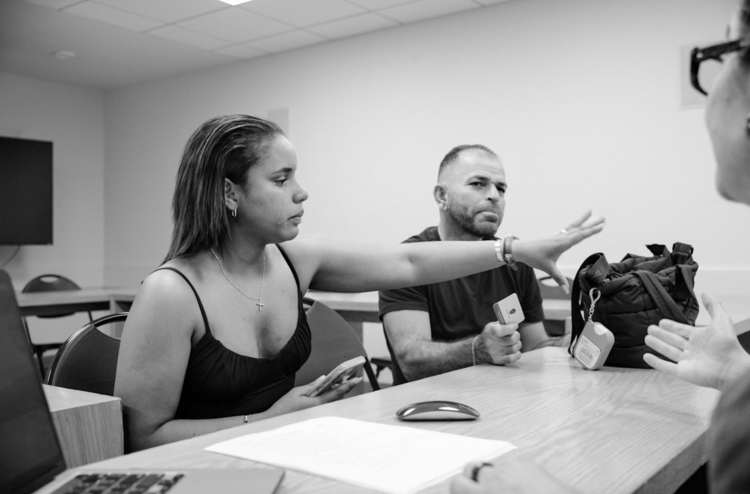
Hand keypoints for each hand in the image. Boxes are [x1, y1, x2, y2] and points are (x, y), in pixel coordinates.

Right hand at [266, 376, 363, 415]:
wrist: (275, 422)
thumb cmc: (284, 407)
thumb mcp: (297, 392)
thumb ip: (312, 385)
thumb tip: (323, 379)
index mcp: (316, 404)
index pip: (335, 393)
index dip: (347, 386)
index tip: (355, 379)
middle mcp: (319, 410)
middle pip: (337, 398)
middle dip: (347, 388)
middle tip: (355, 378)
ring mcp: (318, 413)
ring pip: (334, 401)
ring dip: (341, 392)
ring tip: (347, 381)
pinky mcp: (315, 414)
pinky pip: (327, 404)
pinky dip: (333, 396)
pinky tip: (334, 389)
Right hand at [450, 457, 578, 493]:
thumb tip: (471, 490)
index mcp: (483, 492)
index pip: (457, 483)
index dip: (460, 488)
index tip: (463, 491)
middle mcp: (494, 476)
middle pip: (471, 468)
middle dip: (476, 479)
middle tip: (483, 489)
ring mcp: (510, 466)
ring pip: (492, 465)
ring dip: (496, 476)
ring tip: (507, 489)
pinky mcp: (526, 461)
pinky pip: (512, 463)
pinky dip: (514, 472)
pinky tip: (523, 485)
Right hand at [478, 321, 521, 364]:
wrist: (478, 349)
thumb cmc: (488, 335)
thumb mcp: (491, 326)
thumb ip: (503, 324)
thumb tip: (515, 325)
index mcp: (492, 332)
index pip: (508, 329)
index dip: (513, 327)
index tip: (514, 326)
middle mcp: (494, 343)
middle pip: (513, 339)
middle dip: (516, 335)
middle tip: (514, 334)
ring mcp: (496, 353)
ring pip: (514, 348)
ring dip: (517, 344)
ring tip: (514, 342)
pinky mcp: (499, 360)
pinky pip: (513, 358)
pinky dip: (517, 354)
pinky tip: (514, 350)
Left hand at [513, 210, 604, 293]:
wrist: (521, 249)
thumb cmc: (533, 257)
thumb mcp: (547, 268)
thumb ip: (558, 279)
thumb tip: (566, 291)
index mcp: (561, 243)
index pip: (579, 236)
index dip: (591, 231)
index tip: (601, 226)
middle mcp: (560, 237)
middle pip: (579, 229)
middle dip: (592, 224)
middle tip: (603, 217)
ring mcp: (557, 235)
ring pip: (573, 226)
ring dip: (583, 220)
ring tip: (591, 212)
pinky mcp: (554, 236)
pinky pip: (567, 228)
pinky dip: (574, 224)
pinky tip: (577, 223)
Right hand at [643, 292, 749, 390]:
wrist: (731, 368)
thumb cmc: (728, 345)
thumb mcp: (721, 320)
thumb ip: (713, 306)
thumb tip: (705, 293)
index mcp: (699, 337)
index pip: (681, 330)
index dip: (671, 326)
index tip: (662, 322)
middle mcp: (692, 349)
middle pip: (672, 340)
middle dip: (661, 334)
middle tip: (650, 328)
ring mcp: (686, 361)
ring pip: (667, 351)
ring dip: (657, 345)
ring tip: (646, 338)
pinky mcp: (682, 372)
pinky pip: (666, 366)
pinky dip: (655, 362)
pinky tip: (646, 356)